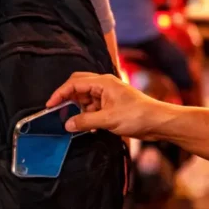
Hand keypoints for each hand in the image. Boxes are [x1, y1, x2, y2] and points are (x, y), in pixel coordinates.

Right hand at [46, 72, 166, 138]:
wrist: (158, 122)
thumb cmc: (137, 116)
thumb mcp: (108, 120)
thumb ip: (85, 121)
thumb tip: (67, 124)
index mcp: (103, 82)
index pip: (74, 83)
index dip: (60, 93)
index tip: (50, 105)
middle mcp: (104, 85)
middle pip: (78, 87)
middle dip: (68, 99)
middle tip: (57, 112)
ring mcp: (108, 95)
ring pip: (86, 99)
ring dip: (79, 110)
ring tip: (76, 123)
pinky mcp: (112, 105)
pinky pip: (94, 107)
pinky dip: (88, 115)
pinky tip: (89, 126)